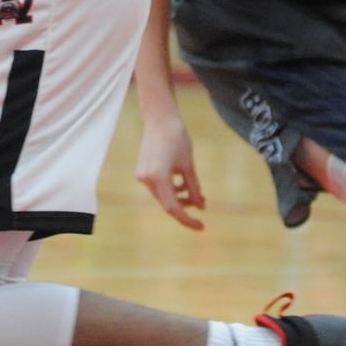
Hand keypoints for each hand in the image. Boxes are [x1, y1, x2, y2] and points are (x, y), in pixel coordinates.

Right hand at [135, 114, 205, 229]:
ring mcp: (142, 175)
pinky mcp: (142, 171)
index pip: (173, 207)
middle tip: (203, 204)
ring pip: (162, 196)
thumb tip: (201, 207)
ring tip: (196, 193)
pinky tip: (182, 182)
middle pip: (167, 203)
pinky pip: (158, 187)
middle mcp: (146, 179)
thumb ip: (194, 188)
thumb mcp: (189, 165)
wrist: (160, 119)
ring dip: (179, 197)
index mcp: (158, 177)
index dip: (187, 220)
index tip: (201, 226)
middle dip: (185, 206)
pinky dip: (171, 188)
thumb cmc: (177, 139)